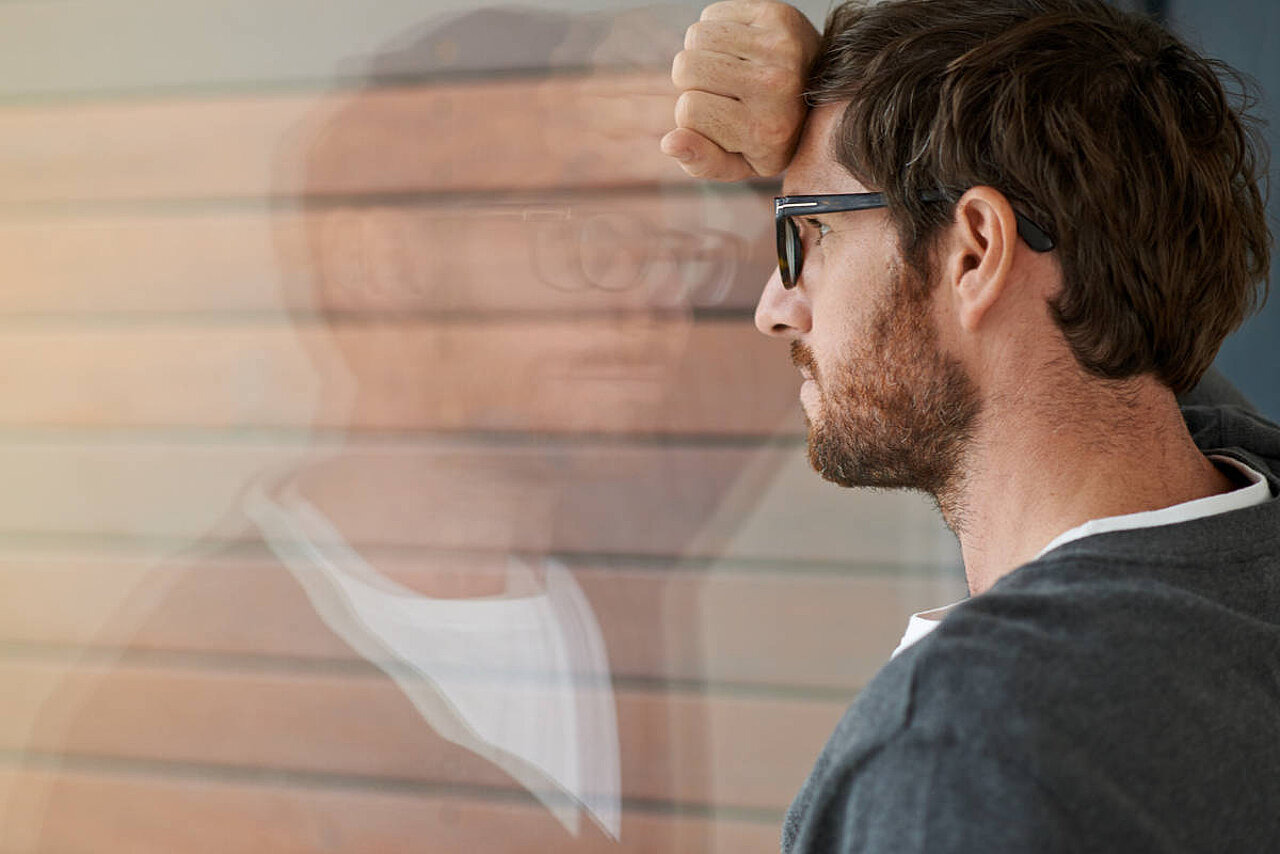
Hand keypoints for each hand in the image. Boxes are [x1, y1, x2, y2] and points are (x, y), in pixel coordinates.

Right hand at [661, 0, 818, 180]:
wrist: (821, 94)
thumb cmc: (771, 134)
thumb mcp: (739, 164)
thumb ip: (701, 162)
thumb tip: (670, 143)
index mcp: (763, 129)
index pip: (687, 110)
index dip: (693, 115)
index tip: (720, 119)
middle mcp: (775, 85)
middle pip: (686, 67)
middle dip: (692, 82)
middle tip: (722, 92)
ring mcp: (779, 46)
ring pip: (696, 37)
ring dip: (702, 53)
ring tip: (729, 69)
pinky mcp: (777, 14)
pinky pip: (712, 14)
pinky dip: (716, 30)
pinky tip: (738, 50)